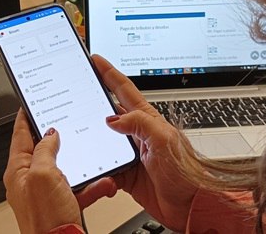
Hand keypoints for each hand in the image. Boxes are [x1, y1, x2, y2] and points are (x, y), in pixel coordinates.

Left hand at [4, 110, 118, 233]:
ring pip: (66, 168)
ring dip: (83, 165)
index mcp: (18, 171)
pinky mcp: (62, 204)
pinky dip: (92, 186)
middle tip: (68, 123)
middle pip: (44, 150)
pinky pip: (79, 188)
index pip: (19, 135)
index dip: (25, 117)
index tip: (29, 103)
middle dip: (60, 139)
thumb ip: (45, 150)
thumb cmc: (46, 220)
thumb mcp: (44, 175)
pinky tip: (102, 184)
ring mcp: (46, 193)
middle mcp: (30, 181)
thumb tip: (50, 134)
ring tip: (93, 160)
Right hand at [92, 55, 199, 230]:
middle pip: (107, 112)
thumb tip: (112, 119)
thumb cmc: (186, 172)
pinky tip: (90, 166)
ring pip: (101, 140)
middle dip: (90, 101)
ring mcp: (130, 153)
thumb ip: (140, 124)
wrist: (190, 205)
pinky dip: (95, 167)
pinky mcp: (125, 173)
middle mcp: (136, 133)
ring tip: (76, 132)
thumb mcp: (165, 140)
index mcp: (146, 119)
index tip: (95, 59)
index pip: (123, 90)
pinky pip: (103, 166)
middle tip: (74, 91)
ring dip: (89, 138)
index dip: (108, 73)